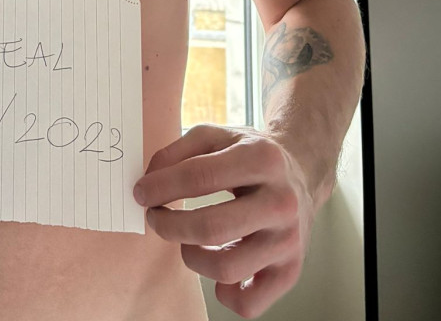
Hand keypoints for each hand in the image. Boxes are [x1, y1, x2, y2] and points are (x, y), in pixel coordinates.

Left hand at [133, 124, 316, 318]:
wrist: (300, 176)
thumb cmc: (248, 155)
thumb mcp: (216, 136)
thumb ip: (177, 151)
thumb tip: (148, 182)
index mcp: (261, 159)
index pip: (200, 177)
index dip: (161, 187)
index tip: (140, 193)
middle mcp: (280, 202)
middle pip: (211, 228)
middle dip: (169, 225)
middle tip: (155, 218)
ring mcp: (288, 241)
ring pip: (226, 268)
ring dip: (191, 256)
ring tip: (187, 240)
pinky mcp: (290, 272)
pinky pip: (248, 304)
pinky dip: (224, 293)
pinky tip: (216, 267)